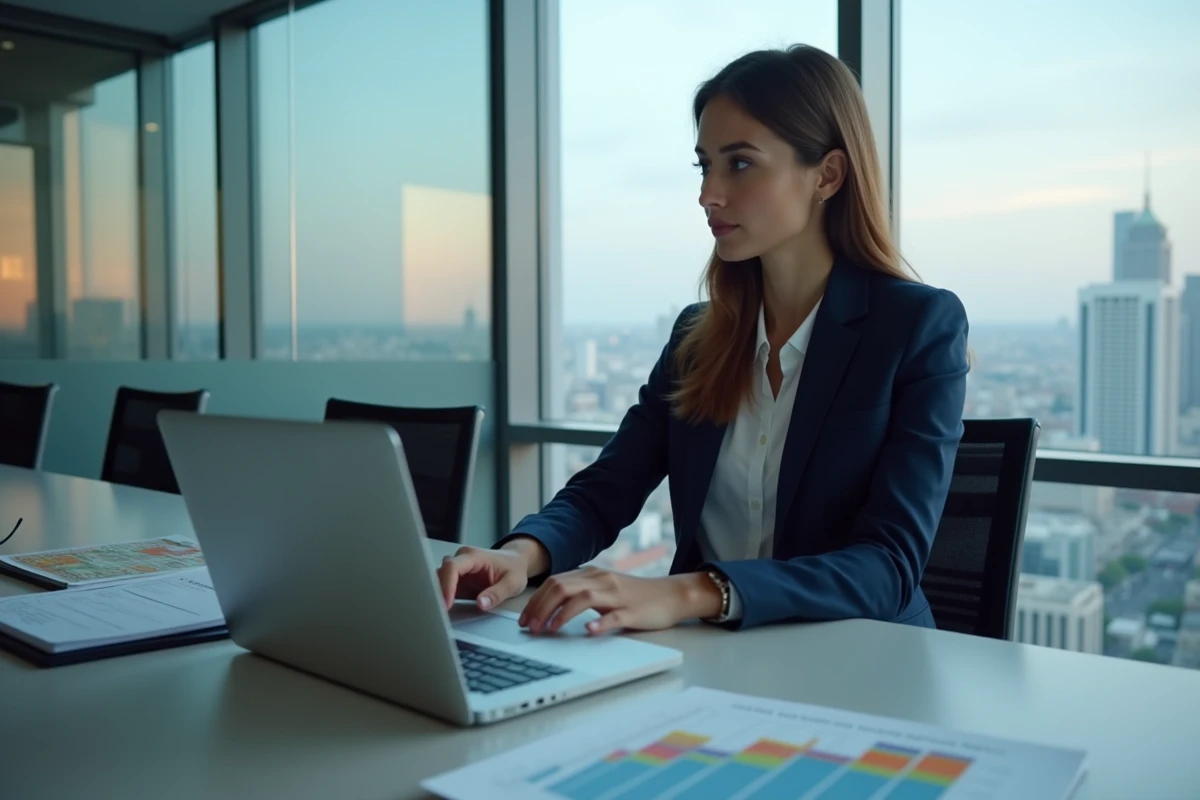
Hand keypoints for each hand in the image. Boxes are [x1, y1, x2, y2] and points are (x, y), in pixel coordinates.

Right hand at [437, 545, 531, 610]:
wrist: (514, 562)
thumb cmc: (513, 569)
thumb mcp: (512, 583)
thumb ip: (497, 593)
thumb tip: (481, 604)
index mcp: (474, 556)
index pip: (452, 567)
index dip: (446, 585)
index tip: (446, 604)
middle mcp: (461, 560)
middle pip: (440, 573)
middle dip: (437, 593)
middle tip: (438, 614)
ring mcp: (457, 570)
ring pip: (437, 580)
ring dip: (437, 597)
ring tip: (438, 614)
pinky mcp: (456, 581)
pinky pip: (442, 589)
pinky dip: (440, 599)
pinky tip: (442, 612)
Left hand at [519, 568, 722, 635]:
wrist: (672, 595)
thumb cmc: (636, 596)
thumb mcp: (605, 588)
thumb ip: (582, 592)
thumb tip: (550, 607)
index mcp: (592, 575)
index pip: (555, 583)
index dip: (535, 601)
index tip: (524, 619)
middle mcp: (601, 580)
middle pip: (562, 588)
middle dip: (541, 608)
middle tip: (530, 628)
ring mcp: (617, 595)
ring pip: (582, 598)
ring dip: (560, 615)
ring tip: (548, 631)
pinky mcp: (632, 610)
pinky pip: (613, 616)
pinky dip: (598, 623)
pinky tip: (588, 630)